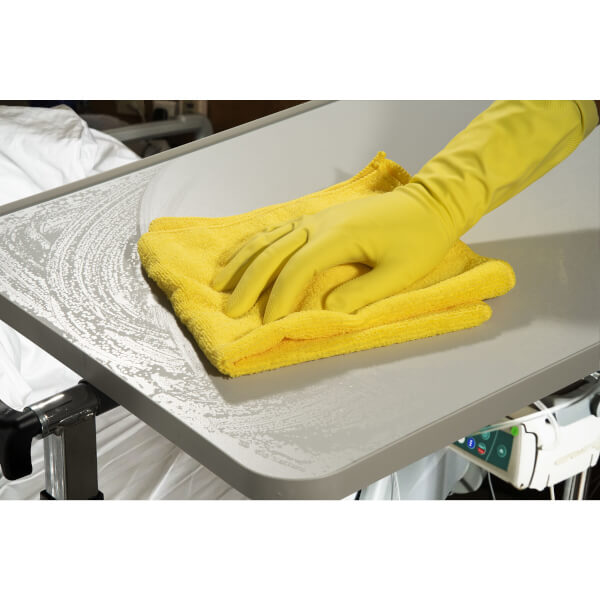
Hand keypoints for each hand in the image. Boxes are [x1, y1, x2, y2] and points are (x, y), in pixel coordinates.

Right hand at [213, 185, 455, 321]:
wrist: (428, 205)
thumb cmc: (418, 240)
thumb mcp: (399, 273)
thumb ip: (362, 293)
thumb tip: (325, 310)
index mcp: (339, 236)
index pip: (298, 268)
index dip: (280, 297)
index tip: (269, 323)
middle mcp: (319, 223)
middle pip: (273, 253)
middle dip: (249, 283)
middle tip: (230, 310)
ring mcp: (315, 217)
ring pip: (268, 238)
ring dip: (242, 260)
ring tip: (218, 282)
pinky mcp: (316, 217)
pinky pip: (277, 229)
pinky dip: (254, 243)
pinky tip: (240, 254)